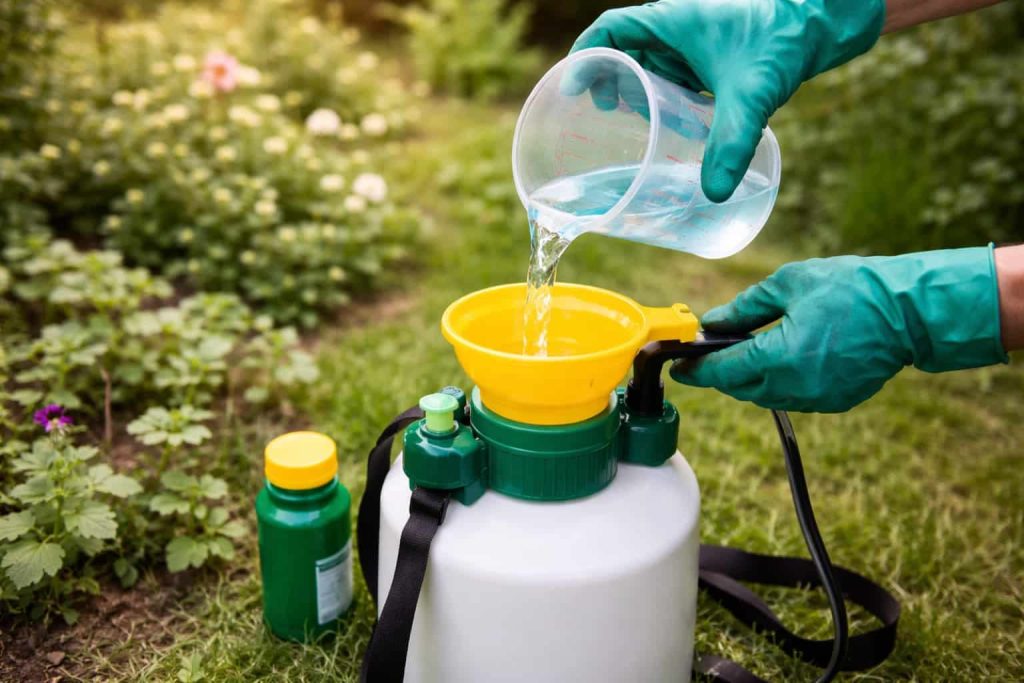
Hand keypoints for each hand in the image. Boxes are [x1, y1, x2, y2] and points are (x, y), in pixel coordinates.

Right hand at [569, 0, 884, 201]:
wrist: (829, 18)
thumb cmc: (786, 36)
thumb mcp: (752, 94)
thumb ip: (731, 142)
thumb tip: (713, 193)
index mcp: (671, 21)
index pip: (609, 31)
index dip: (584, 59)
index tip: (573, 91)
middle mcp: (679, 27)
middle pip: (626, 50)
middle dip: (612, 83)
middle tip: (606, 116)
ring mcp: (698, 40)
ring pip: (652, 63)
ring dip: (642, 92)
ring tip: (643, 126)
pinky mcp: (717, 55)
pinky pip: (679, 73)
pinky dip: (671, 96)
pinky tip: (682, 124)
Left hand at [671, 248, 1006, 411]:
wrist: (912, 312)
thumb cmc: (853, 289)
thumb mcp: (790, 285)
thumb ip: (746, 307)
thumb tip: (713, 322)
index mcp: (781, 356)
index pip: (723, 371)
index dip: (696, 370)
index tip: (679, 366)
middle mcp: (796, 386)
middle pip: (741, 388)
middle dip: (721, 373)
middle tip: (708, 353)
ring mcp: (818, 398)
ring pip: (766, 396)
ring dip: (749, 379)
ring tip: (742, 352)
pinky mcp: (835, 401)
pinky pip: (792, 397)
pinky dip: (778, 382)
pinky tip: (780, 359)